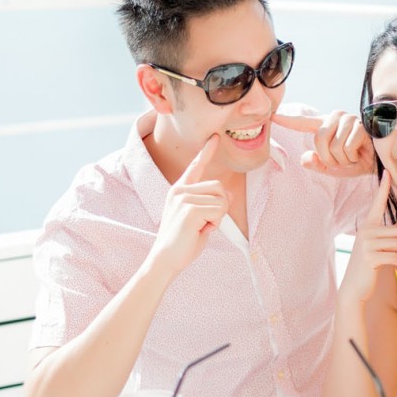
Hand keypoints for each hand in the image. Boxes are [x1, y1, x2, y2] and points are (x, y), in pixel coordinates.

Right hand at [148, 135, 229, 274]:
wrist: (166, 259)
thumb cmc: (182, 242)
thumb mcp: (200, 219)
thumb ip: (211, 204)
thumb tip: (230, 193)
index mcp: (179, 190)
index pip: (196, 166)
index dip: (206, 151)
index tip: (214, 138)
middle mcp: (180, 190)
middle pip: (219, 187)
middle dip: (220, 207)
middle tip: (204, 224)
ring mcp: (184, 198)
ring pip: (222, 199)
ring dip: (218, 217)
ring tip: (200, 227)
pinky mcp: (190, 209)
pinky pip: (219, 210)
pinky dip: (215, 224)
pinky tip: (199, 231)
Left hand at [272, 111, 373, 176]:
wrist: (380, 164)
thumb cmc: (356, 161)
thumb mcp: (333, 167)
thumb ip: (317, 164)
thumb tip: (304, 159)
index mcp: (326, 124)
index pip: (304, 122)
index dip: (287, 120)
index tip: (272, 116)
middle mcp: (337, 117)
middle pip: (319, 139)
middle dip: (328, 157)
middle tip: (341, 160)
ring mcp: (350, 119)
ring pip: (334, 146)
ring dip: (343, 159)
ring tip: (352, 157)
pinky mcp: (362, 126)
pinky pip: (347, 148)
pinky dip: (352, 158)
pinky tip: (361, 154)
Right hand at [338, 170, 396, 304]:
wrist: (354, 287)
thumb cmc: (368, 266)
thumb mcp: (380, 248)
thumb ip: (392, 234)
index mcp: (368, 225)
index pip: (378, 203)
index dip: (384, 188)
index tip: (388, 173)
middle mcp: (366, 230)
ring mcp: (366, 243)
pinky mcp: (369, 256)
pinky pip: (395, 256)